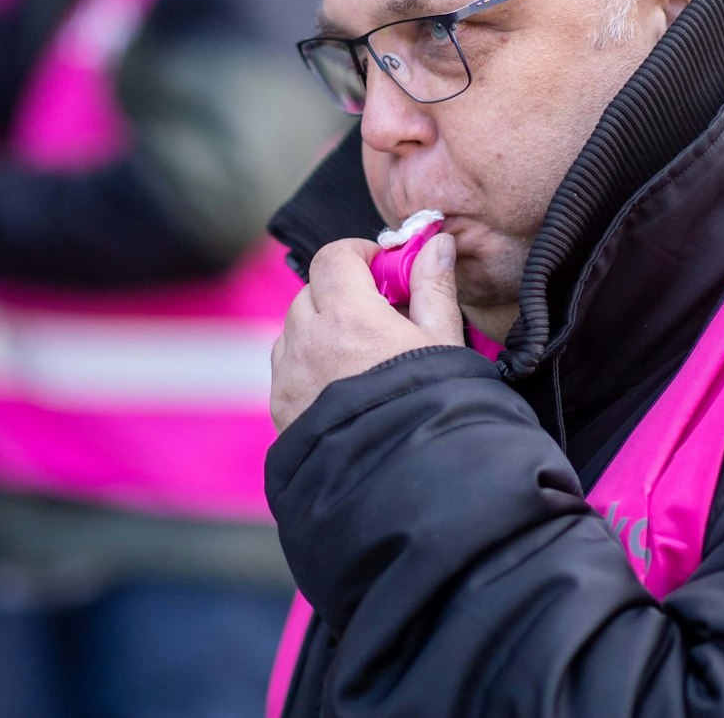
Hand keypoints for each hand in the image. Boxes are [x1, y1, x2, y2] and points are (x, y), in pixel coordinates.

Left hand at [271, 233, 461, 430]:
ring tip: (361, 354)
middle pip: (313, 290)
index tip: (383, 268)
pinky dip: (307, 362)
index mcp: (349, 314)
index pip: (334, 256)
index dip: (359, 254)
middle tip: (380, 313)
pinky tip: (342, 384)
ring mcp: (289, 374)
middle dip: (343, 292)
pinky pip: (286, 365)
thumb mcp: (443, 342)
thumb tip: (434, 245)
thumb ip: (433, 286)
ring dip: (321, 327)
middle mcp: (309, 339)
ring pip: (294, 328)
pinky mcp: (280, 405)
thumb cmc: (429, 405)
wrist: (401, 479)